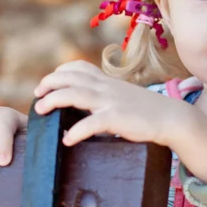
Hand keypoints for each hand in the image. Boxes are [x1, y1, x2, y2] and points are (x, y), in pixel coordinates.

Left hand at [33, 61, 189, 147]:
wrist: (169, 116)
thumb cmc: (145, 108)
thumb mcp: (122, 93)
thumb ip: (105, 93)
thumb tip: (86, 101)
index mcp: (107, 81)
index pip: (79, 67)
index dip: (60, 71)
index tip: (49, 82)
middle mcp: (106, 87)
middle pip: (70, 77)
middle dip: (49, 83)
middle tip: (37, 94)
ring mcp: (110, 101)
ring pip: (75, 94)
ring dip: (53, 100)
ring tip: (40, 110)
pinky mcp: (116, 117)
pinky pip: (92, 123)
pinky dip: (77, 130)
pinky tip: (67, 139)